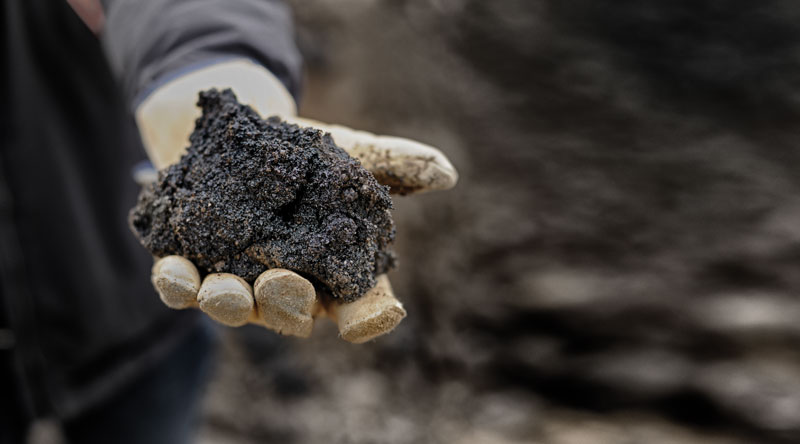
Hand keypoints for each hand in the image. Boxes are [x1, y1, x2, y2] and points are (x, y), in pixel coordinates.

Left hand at [135, 59, 456, 341]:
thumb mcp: (349, 154)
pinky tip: (174, 269)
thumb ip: (394, 164)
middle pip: (292, 312)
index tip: (373, 316)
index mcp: (335, 273)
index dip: (368, 316)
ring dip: (228, 304)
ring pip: (235, 308)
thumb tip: (446, 173)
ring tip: (222, 289)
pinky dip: (177, 284)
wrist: (237, 132)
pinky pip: (182, 289)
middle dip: (286, 303)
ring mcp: (238, 283)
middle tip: (282, 282)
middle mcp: (289, 288)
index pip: (360, 306)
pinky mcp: (190, 269)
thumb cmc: (304, 155)